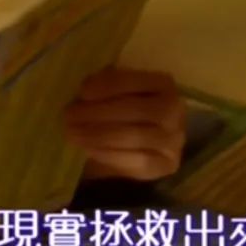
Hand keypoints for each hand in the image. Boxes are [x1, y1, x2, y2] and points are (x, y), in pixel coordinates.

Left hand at [64, 67, 185, 181]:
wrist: (127, 146)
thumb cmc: (115, 110)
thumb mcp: (110, 92)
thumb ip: (101, 87)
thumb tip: (84, 90)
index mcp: (162, 84)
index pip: (136, 81)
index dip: (108, 86)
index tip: (82, 93)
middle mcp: (176, 111)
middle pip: (138, 109)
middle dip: (99, 112)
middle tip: (69, 115)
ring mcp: (174, 139)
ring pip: (137, 136)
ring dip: (99, 134)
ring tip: (73, 132)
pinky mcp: (167, 164)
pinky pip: (139, 161)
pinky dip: (110, 154)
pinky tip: (88, 149)